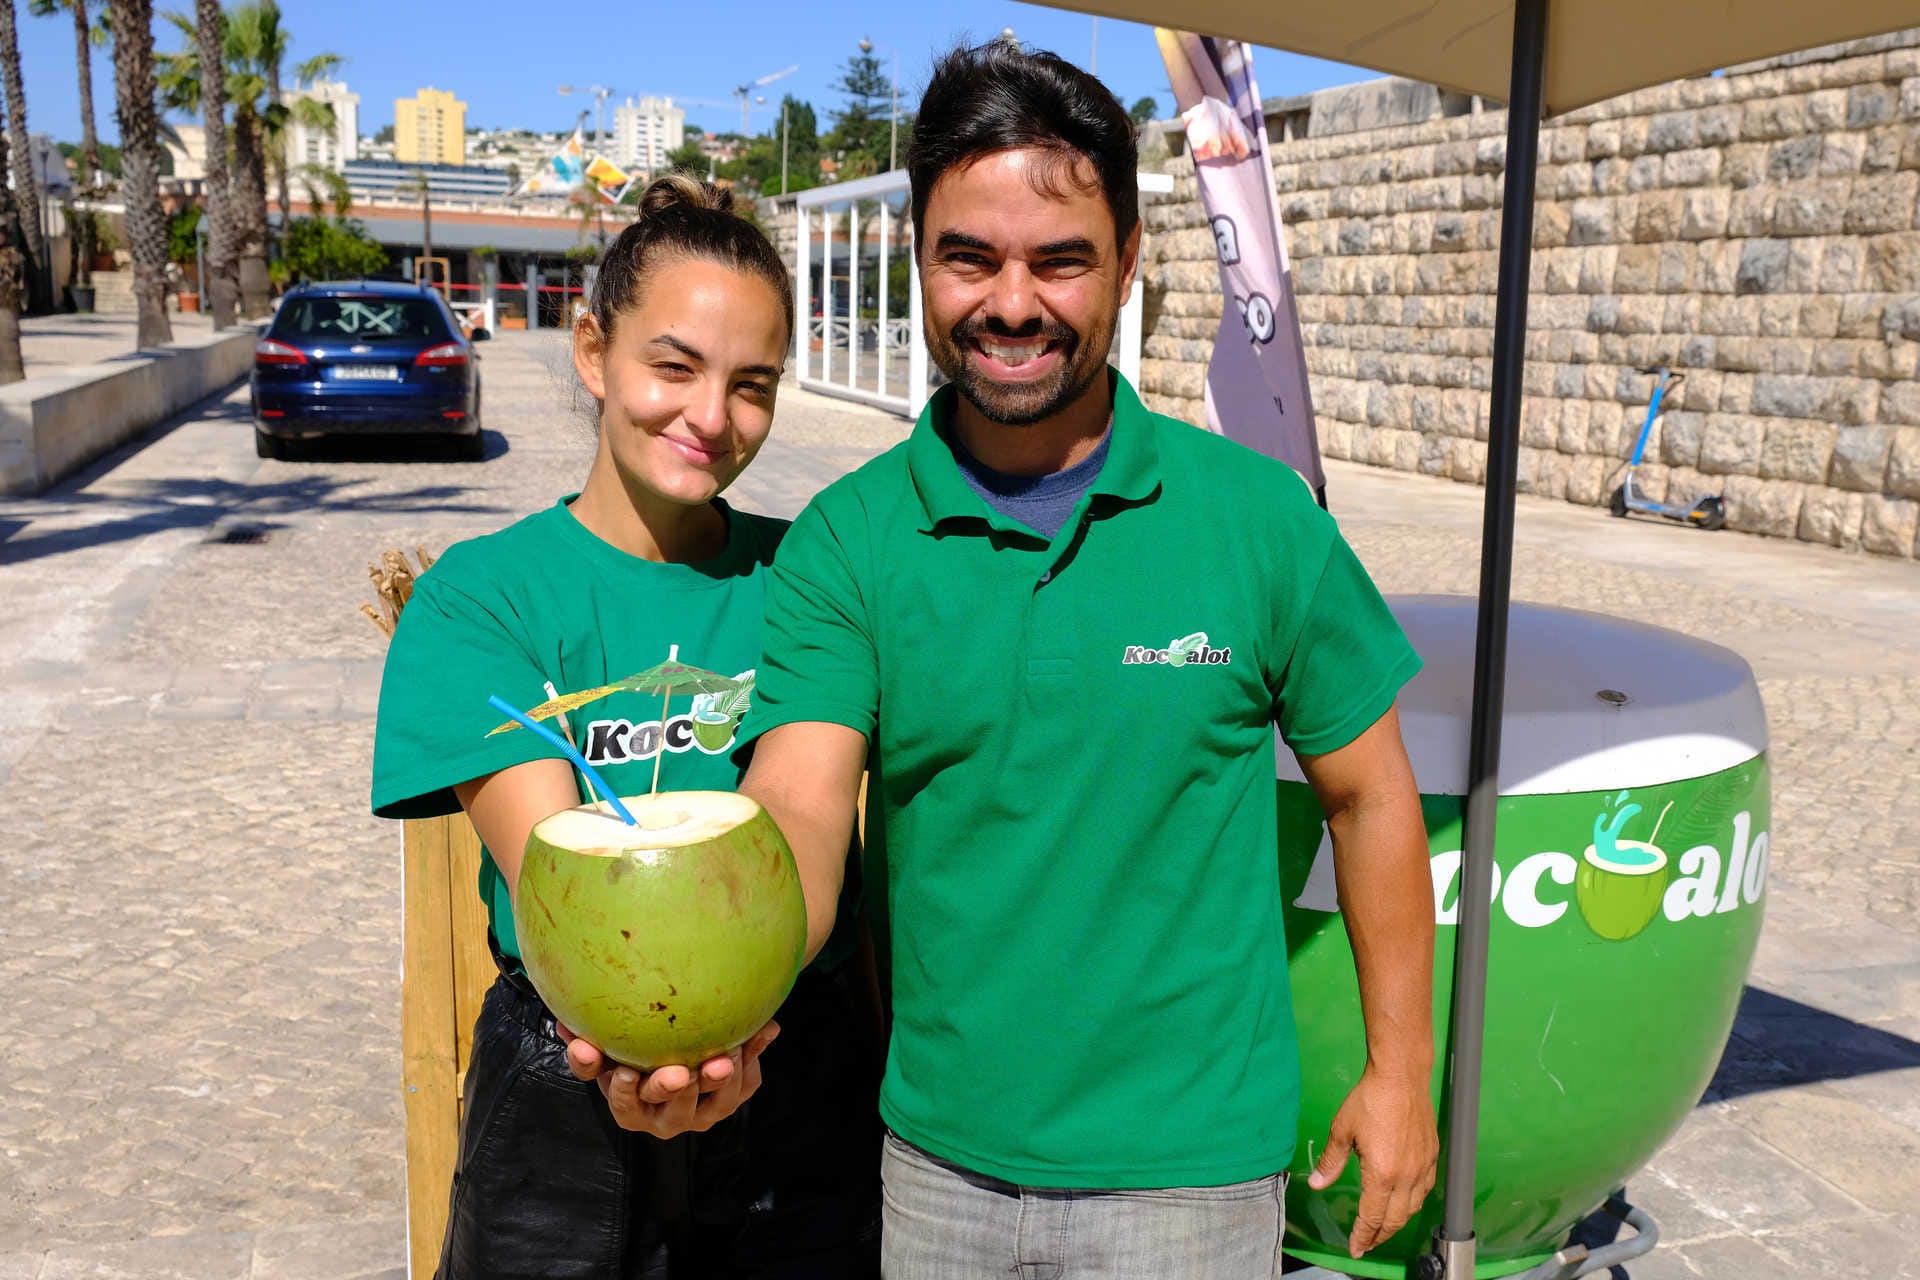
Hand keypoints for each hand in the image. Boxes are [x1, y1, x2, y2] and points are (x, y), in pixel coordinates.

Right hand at [554, 1019, 780, 1136]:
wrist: (677, 1054)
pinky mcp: (729, 1101)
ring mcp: (700, 1113)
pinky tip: (765, 1030)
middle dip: (673, 1091)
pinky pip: (745, 1085)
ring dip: (720, 1080)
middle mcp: (664, 1117)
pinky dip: (754, 1058)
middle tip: (678, 1072)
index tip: (624, 1073)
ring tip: (723, 1054)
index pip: (622, 1102)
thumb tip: (564, 1024)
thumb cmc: (632, 1052)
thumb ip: (590, 1039)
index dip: (622, 1091)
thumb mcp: (609, 1048)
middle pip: (670, 1110)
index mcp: (629, 1105)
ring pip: (714, 1105)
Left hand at [1307, 1067, 1438, 1258]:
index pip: (1372, 1217)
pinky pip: (1425, 1190)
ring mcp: (1423, 1167)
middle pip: (1395, 1220)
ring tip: (1383, 1228)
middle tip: (1367, 1244)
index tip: (1355, 1248)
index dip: (1362, 1236)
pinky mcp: (1432, 1156)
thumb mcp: (1341, 1131)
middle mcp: (1407, 1177)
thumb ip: (1331, 1162)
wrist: (1400, 1077)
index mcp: (1382, 1175)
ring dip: (1397, 1222)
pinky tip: (1405, 1201)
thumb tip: (1317, 1184)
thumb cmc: (1369, 1100)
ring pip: (1413, 1208)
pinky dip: (1414, 1203)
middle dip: (1379, 1236)